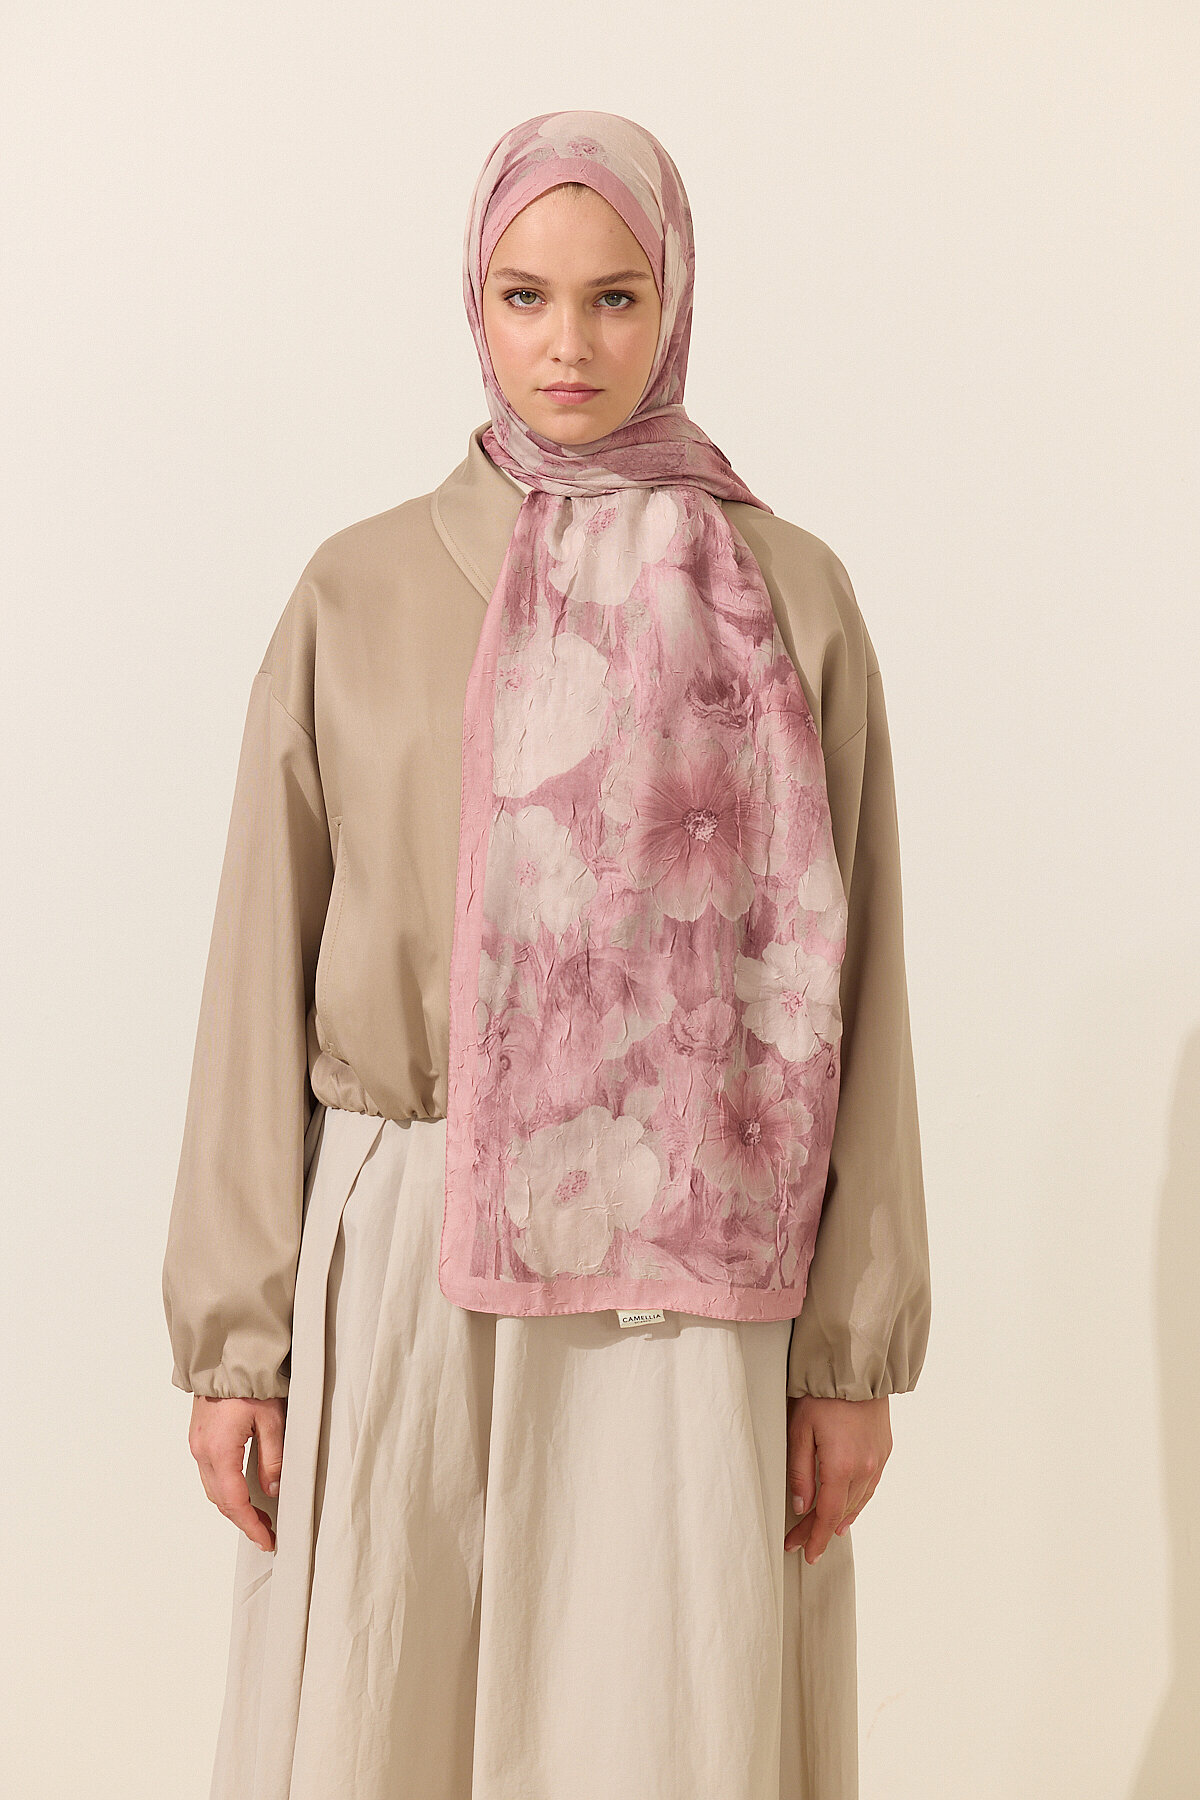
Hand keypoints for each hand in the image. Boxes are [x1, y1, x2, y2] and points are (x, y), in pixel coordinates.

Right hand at [188, 1395, 285, 1551]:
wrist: (225, 1353)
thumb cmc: (249, 1380)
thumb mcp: (272, 1419)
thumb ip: (273, 1457)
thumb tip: (273, 1491)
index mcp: (219, 1450)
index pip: (235, 1502)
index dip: (251, 1525)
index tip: (267, 1540)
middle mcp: (202, 1451)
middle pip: (221, 1500)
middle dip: (243, 1520)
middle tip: (267, 1532)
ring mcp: (197, 1444)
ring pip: (213, 1488)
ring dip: (233, 1505)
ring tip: (258, 1515)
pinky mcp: (199, 1436)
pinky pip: (209, 1473)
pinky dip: (224, 1488)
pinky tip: (241, 1490)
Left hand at [784, 1393, 891, 1561]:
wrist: (857, 1368)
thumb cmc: (823, 1395)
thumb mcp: (800, 1431)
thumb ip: (800, 1472)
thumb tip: (801, 1506)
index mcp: (841, 1467)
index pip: (827, 1515)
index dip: (815, 1537)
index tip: (805, 1553)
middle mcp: (864, 1469)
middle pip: (841, 1512)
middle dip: (820, 1530)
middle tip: (802, 1543)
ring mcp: (877, 1461)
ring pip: (858, 1502)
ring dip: (840, 1519)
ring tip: (826, 1533)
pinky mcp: (884, 1451)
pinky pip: (870, 1487)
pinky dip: (858, 1502)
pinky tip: (849, 1510)